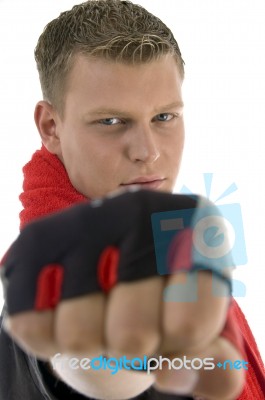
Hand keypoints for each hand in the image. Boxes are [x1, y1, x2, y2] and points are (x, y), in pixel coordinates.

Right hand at [1, 190, 244, 398]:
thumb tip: (188, 376)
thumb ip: (216, 363)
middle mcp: (141, 210)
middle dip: (135, 347)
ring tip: (103, 312)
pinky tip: (68, 305)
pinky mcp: (38, 239)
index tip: (175, 325)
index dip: (179, 345)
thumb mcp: (200, 324)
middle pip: (133, 336)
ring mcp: (86, 220)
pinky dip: (53, 335)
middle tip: (136, 321)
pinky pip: (34, 326)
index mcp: (195, 228)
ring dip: (93, 342)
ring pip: (80, 336)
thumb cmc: (165, 295)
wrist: (115, 253)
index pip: (190, 324)